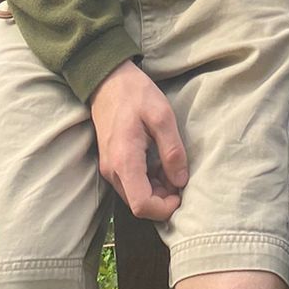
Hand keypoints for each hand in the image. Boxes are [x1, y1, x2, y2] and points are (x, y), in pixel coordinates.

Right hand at [88, 61, 188, 220]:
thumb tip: (181, 181)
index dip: (164, 208)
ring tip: (171, 167)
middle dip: (162, 199)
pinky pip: (129, 184)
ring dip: (156, 190)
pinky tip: (158, 162)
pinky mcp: (110, 163)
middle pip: (138, 204)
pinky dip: (147, 181)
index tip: (181, 193)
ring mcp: (108, 168)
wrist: (108, 80)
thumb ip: (172, 150)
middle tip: (179, 177)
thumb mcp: (162, 115)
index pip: (141, 205)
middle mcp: (112, 171)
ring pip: (134, 196)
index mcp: (125, 161)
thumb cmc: (135, 94)